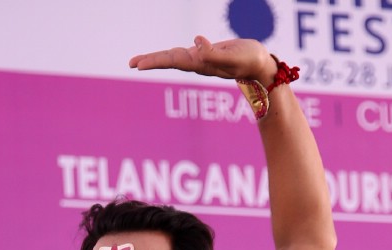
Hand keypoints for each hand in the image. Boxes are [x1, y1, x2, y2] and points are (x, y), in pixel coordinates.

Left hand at [130, 35, 273, 87]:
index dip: (155, 61)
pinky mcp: (206, 55)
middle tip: (131, 63)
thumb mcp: (233, 56)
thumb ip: (214, 53)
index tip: (137, 65)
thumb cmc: (249, 60)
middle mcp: (198, 63)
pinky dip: (171, 55)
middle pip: (170, 60)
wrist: (260, 65)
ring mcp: (202, 60)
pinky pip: (184, 54)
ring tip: (140, 62)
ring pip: (175, 57)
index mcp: (201, 63)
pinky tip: (166, 56)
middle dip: (150, 61)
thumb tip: (195, 42)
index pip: (173, 60)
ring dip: (157, 59)